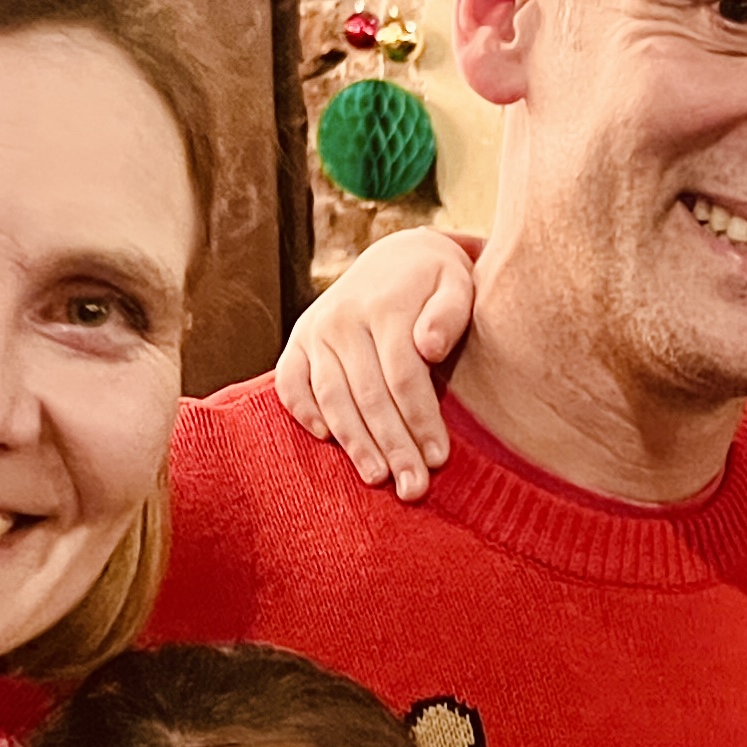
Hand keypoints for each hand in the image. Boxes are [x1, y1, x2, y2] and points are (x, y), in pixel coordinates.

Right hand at [271, 227, 478, 499]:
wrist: (396, 258)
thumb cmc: (436, 284)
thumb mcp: (457, 283)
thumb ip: (449, 313)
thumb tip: (430, 346)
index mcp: (385, 306)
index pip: (403, 376)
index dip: (420, 420)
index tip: (438, 458)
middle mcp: (343, 319)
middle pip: (368, 395)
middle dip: (392, 446)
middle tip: (413, 488)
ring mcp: (316, 330)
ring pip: (331, 396)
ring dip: (353, 442)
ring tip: (377, 478)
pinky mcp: (298, 341)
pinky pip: (290, 383)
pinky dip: (303, 413)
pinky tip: (327, 441)